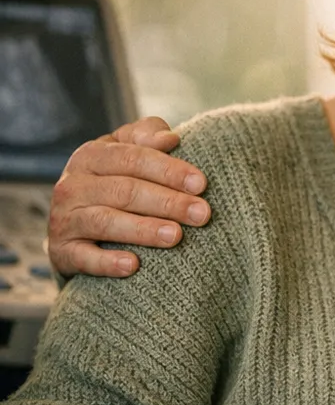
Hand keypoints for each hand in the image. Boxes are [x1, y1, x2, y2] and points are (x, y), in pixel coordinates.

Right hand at [48, 117, 211, 277]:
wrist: (74, 225)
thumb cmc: (116, 180)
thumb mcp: (126, 152)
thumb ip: (146, 137)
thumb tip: (170, 138)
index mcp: (91, 156)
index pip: (132, 158)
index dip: (168, 170)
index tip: (201, 183)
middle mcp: (73, 185)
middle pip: (124, 191)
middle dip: (167, 202)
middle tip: (202, 214)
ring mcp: (65, 219)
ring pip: (106, 222)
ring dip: (143, 229)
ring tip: (176, 236)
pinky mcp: (63, 251)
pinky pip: (84, 258)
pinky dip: (107, 262)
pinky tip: (133, 266)